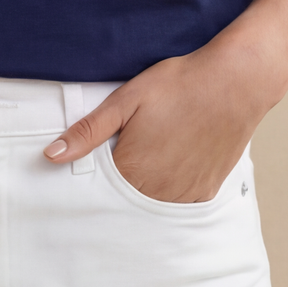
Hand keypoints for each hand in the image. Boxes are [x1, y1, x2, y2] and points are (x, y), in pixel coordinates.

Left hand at [44, 35, 287, 202]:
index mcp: (131, 170)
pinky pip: (180, 203)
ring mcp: (185, 194)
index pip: (99, 191)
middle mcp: (157, 191)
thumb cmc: (179, 85)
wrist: (236, 82)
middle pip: (125, 200)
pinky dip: (171, 191)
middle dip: (118, 185)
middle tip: (128, 154)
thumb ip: (88, 132)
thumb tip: (51, 156)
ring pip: (152, 204)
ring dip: (144, 190)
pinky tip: (171, 166)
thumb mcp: (126, 100)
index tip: (92, 168)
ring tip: (150, 158)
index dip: (93, 178)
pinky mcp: (206, 191)